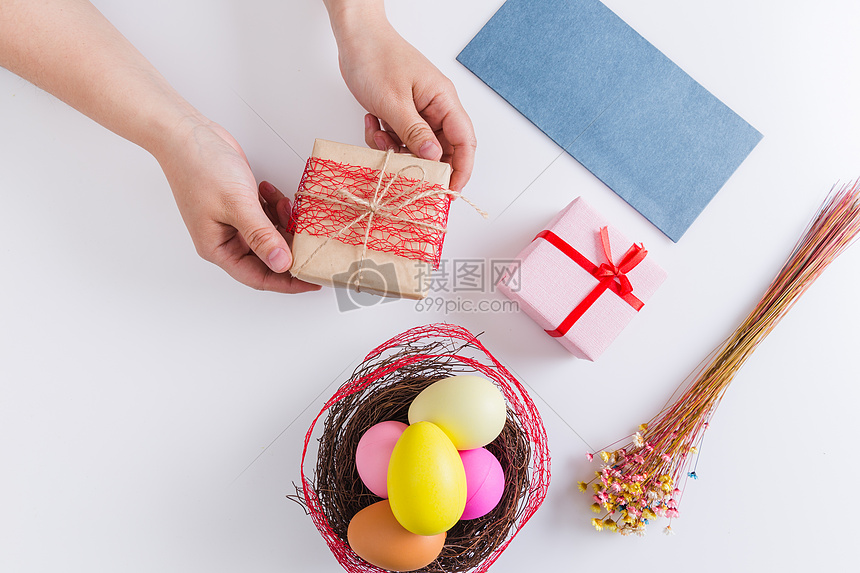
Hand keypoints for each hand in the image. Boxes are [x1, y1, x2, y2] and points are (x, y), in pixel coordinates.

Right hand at [156, 117, 319, 293]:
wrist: (186, 133)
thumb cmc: (199, 167)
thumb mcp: (236, 203)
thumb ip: (261, 235)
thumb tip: (282, 263)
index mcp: (218, 248)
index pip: (259, 277)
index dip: (289, 282)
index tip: (314, 280)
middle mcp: (226, 239)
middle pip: (268, 257)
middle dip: (291, 247)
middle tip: (314, 240)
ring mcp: (234, 222)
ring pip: (270, 234)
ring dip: (284, 223)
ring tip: (288, 206)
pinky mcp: (241, 205)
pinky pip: (267, 216)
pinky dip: (275, 206)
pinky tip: (271, 192)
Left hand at [327, 5, 475, 191]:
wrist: (354, 38)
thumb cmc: (376, 58)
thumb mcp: (394, 101)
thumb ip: (414, 132)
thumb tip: (433, 158)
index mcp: (443, 101)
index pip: (465, 141)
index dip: (462, 168)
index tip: (451, 190)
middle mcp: (434, 108)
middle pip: (441, 149)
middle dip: (422, 163)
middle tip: (406, 174)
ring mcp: (417, 111)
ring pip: (415, 147)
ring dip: (396, 150)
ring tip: (378, 136)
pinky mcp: (399, 114)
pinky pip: (398, 139)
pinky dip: (383, 139)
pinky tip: (371, 123)